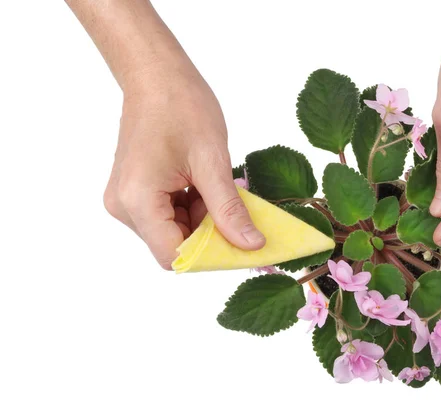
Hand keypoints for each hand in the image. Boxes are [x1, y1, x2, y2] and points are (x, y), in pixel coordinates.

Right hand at [103, 71, 265, 268]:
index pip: (174, 255)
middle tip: (237, 211)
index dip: (211, 256)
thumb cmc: (182, 106)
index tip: (243, 245)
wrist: (156, 74)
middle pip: (173, 245)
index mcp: (138, 200)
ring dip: (203, 220)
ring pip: (172, 231)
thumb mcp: (213, 161)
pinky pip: (166, 216)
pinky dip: (191, 209)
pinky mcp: (133, 192)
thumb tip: (251, 245)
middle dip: (210, 234)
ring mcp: (125, 199)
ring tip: (217, 188)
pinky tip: (204, 186)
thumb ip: (230, 209)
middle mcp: (124, 206)